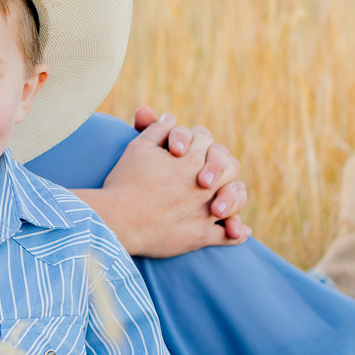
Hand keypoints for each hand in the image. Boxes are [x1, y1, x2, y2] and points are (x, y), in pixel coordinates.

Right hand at [84, 110, 248, 256]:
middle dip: (221, 167)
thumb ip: (158, 129)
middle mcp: (206, 185)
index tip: (186, 152)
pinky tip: (238, 230)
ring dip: (233, 197)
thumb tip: (171, 118)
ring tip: (223, 198)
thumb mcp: (139, 147)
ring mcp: (206, 212)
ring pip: (236, 201)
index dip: (201, 145)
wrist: (117, 219)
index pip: (211, 144)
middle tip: (207, 174)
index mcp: (193, 160)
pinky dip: (235, 232)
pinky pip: (228, 236)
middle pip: (231, 169)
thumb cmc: (125, 181)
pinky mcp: (201, 237)